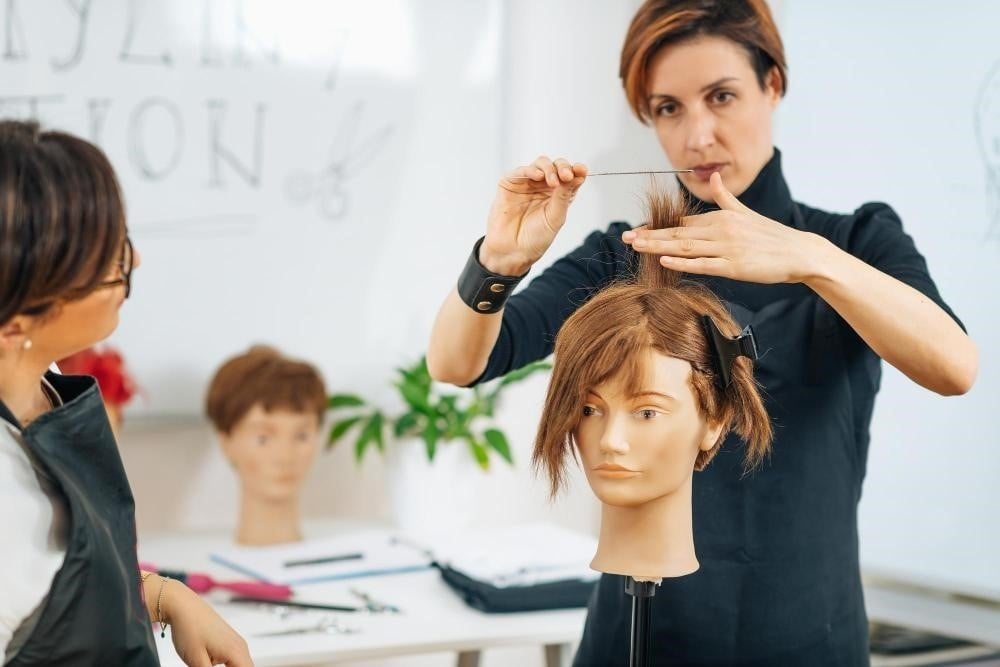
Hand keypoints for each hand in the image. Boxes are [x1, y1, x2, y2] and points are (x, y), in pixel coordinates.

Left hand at [162, 581, 252, 666]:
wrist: (182, 606)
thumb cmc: (189, 629)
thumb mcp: (196, 661)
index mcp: (236, 652)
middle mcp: (240, 646)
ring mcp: (236, 643)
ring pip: (241, 666)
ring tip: (207, 665)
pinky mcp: (228, 641)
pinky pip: (235, 661)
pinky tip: (211, 666)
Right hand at [480, 156, 587, 274]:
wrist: (512, 251)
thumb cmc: (535, 238)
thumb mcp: (555, 218)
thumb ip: (564, 196)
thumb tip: (576, 175)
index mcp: (558, 195)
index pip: (570, 177)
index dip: (577, 170)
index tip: (582, 170)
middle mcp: (543, 187)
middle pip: (556, 166)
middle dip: (563, 167)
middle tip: (567, 176)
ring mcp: (527, 184)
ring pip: (540, 164)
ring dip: (549, 168)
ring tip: (553, 181)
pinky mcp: (510, 184)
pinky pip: (521, 171)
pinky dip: (530, 170)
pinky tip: (538, 175)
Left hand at [622, 172, 824, 283]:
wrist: (799, 252)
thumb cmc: (771, 236)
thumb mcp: (746, 212)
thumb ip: (725, 197)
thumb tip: (714, 176)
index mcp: (720, 218)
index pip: (682, 222)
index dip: (657, 226)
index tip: (636, 229)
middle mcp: (720, 230)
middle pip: (677, 233)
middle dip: (649, 235)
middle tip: (625, 237)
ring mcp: (726, 249)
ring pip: (685, 247)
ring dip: (658, 246)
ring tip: (636, 246)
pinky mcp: (734, 267)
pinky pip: (703, 265)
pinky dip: (682, 262)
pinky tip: (664, 260)